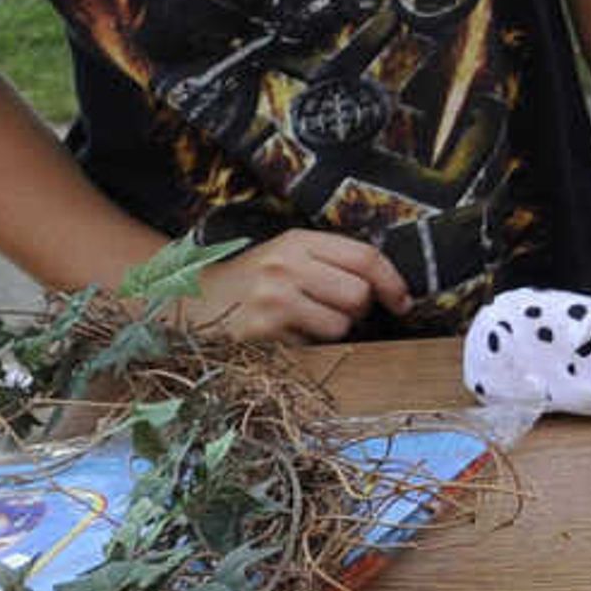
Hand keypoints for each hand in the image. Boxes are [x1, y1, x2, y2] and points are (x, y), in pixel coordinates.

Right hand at [187, 230, 408, 343]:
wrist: (188, 303)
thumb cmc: (250, 282)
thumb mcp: (286, 256)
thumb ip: (332, 263)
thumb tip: (390, 289)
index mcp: (297, 241)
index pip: (365, 256)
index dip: (393, 282)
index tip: (403, 302)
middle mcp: (285, 265)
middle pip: (359, 294)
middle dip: (358, 310)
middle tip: (334, 311)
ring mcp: (272, 299)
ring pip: (341, 326)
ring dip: (333, 333)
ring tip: (304, 323)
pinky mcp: (262, 332)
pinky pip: (312, 349)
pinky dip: (307, 348)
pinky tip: (283, 336)